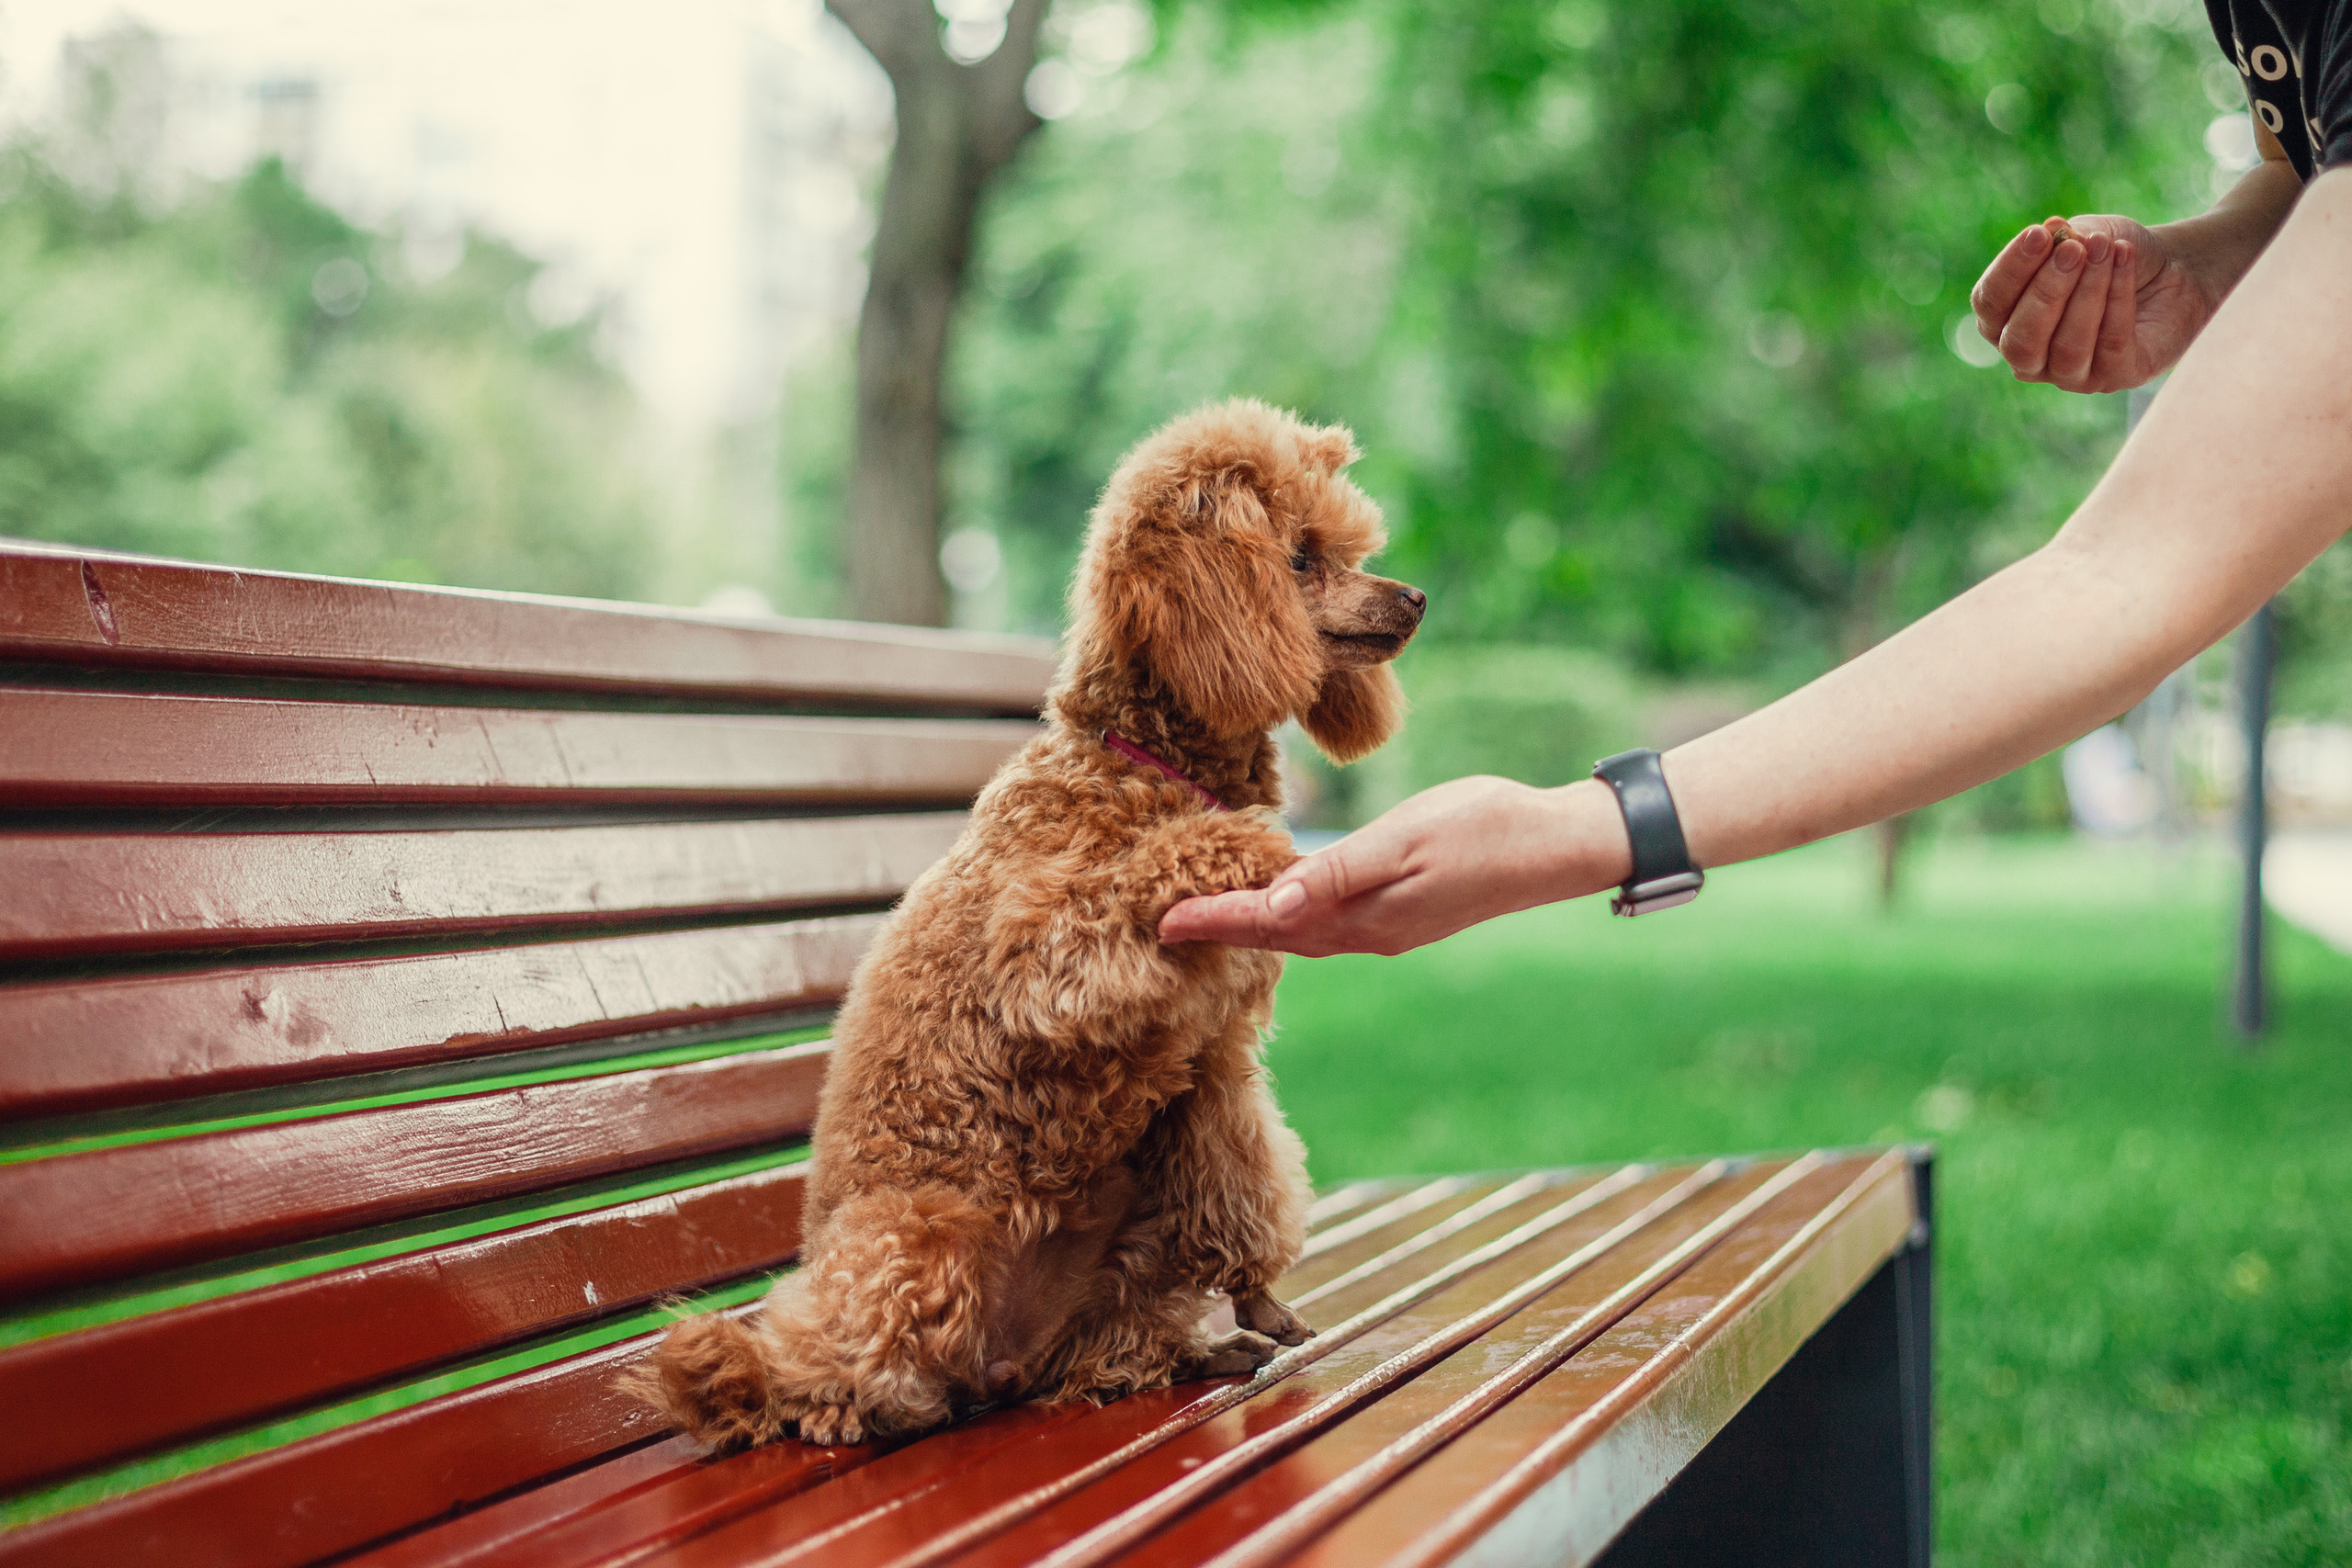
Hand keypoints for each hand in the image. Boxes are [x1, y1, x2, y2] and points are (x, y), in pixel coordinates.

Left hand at [1155, 775, 1630, 956]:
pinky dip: (1294, 917)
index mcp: (1362, 917)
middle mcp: (1369, 933)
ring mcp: (1389, 927)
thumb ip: (1339, 873)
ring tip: (1212, 917)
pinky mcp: (1405, 913)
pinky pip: (1329, 924)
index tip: (1161, 923)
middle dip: (1223, 930)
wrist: (1556, 846)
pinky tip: (1287, 901)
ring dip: (1256, 928)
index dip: (1214, 921)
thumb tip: (1275, 906)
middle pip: (1277, 938)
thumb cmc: (1482, 829)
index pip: (1267, 925)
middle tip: (1167, 923)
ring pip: (1303, 935)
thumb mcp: (1406, 840)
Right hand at [1969, 215, 2213, 392]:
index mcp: (2006, 322)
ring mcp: (2071, 375)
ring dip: (2087, 293)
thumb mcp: (2083, 235)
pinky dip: (2118, 298)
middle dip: (2046, 291)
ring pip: (2067, 346)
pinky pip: (2111, 345)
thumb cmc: (2112, 254)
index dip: (2011, 270)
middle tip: (2074, 249)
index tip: (2039, 233)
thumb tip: (2052, 235)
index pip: (1990, 304)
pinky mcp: (2116, 377)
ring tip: (2106, 248)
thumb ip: (2063, 240)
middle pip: (2020, 340)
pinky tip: (2124, 259)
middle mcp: (2030, 357)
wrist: (2173, 268)